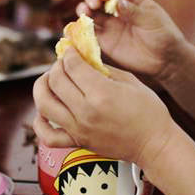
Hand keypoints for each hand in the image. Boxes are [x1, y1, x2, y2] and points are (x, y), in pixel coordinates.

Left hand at [32, 46, 175, 167]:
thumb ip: (102, 68)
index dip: (69, 53)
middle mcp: (85, 112)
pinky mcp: (77, 143)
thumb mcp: (129, 80)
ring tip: (51, 81)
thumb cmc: (148, 110)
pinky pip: (47, 136)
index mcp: (101, 93)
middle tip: (64, 64)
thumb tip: (83, 57)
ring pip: (44, 104)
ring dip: (43, 87)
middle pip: (55, 81)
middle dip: (57, 66)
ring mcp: (79, 129)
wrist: (154, 144)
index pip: (71, 66)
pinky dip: (40, 123)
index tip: (70, 50)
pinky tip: (45, 112)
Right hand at [76, 0, 185, 82]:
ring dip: (84, 10)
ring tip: (84, 13)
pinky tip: (78, 29)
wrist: (165, 60)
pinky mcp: (104, 41)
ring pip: (91, 13)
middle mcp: (117, 10)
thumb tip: (117, 0)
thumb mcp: (152, 20)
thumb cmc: (163, 35)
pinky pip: (89, 33)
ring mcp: (110, 25)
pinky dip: (81, 30)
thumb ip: (133, 11)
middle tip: (92, 4)